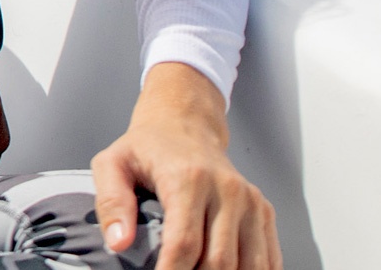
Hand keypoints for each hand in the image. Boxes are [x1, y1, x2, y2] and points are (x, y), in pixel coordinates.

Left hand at [92, 62, 277, 269]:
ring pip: (249, 265)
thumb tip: (119, 243)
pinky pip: (268, 259)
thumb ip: (111, 202)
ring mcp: (251, 202)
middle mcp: (227, 191)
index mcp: (189, 179)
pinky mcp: (264, 212)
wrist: (185, 125)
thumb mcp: (112, 164)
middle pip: (219, 261)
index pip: (184, 244)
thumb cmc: (148, 147)